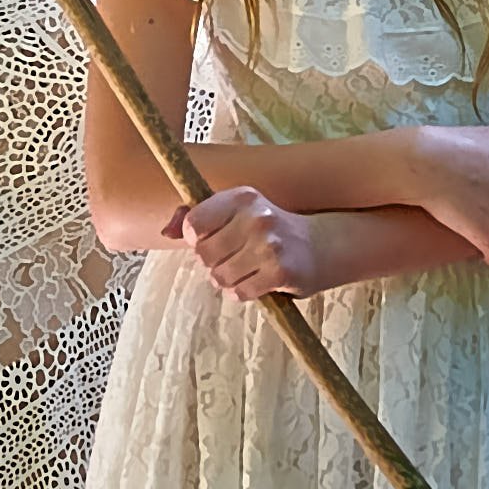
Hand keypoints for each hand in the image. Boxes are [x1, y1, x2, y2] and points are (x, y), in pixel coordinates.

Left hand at [179, 184, 326, 301]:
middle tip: (232, 258)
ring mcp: (269, 245)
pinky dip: (243, 292)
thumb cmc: (272, 230)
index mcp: (242, 197)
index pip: (194, 224)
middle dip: (212, 263)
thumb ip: (200, 217)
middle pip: (203, 254)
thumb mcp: (239, 213)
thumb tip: (166, 230)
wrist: (322, 246)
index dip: (196, 239)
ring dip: (227, 280)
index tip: (212, 240)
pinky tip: (257, 281)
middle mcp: (256, 217)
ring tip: (246, 270)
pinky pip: (239, 292)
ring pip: (219, 276)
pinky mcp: (280, 272)